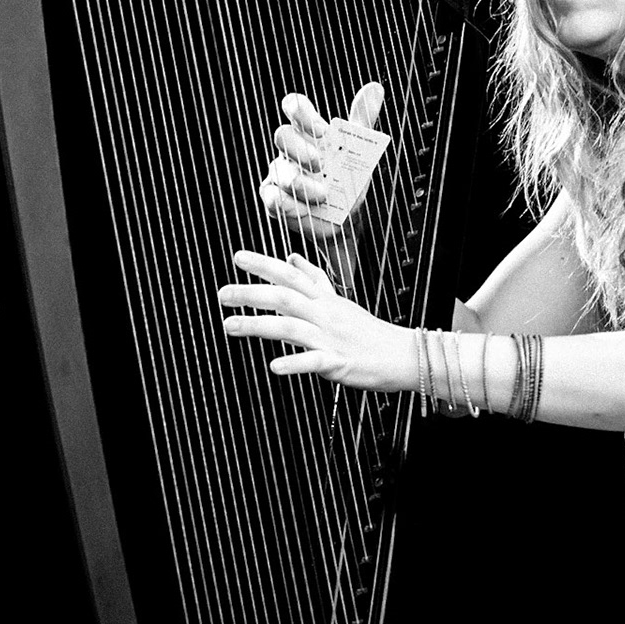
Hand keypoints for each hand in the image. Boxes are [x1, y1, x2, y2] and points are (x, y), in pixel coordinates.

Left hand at [219, 249, 405, 389]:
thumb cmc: (369, 331)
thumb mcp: (340, 299)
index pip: (291, 276)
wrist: (402, 354)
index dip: (265, 265)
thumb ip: (314, 278)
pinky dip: (294, 363)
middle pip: (285, 298)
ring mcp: (332, 337)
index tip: (238, 258)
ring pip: (292, 327)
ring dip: (258, 325)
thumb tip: (291, 257)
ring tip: (230, 325)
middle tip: (222, 293)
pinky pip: (314, 361)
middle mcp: (326, 314)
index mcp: (325, 299)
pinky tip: (275, 366)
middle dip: (251, 293)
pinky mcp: (339, 362)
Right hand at [259, 82, 384, 239]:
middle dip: (300, 149)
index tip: (321, 128)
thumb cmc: (348, 179)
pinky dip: (288, 204)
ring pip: (279, 170)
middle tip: (321, 164)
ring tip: (322, 195)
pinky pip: (272, 197)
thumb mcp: (359, 149)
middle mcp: (292, 150)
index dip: (301, 111)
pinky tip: (303, 209)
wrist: (347, 219)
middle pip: (282, 135)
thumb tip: (375, 88)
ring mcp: (281, 174)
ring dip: (300, 182)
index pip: (295, 108)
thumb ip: (363, 119)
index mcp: (310, 132)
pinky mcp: (275, 199)